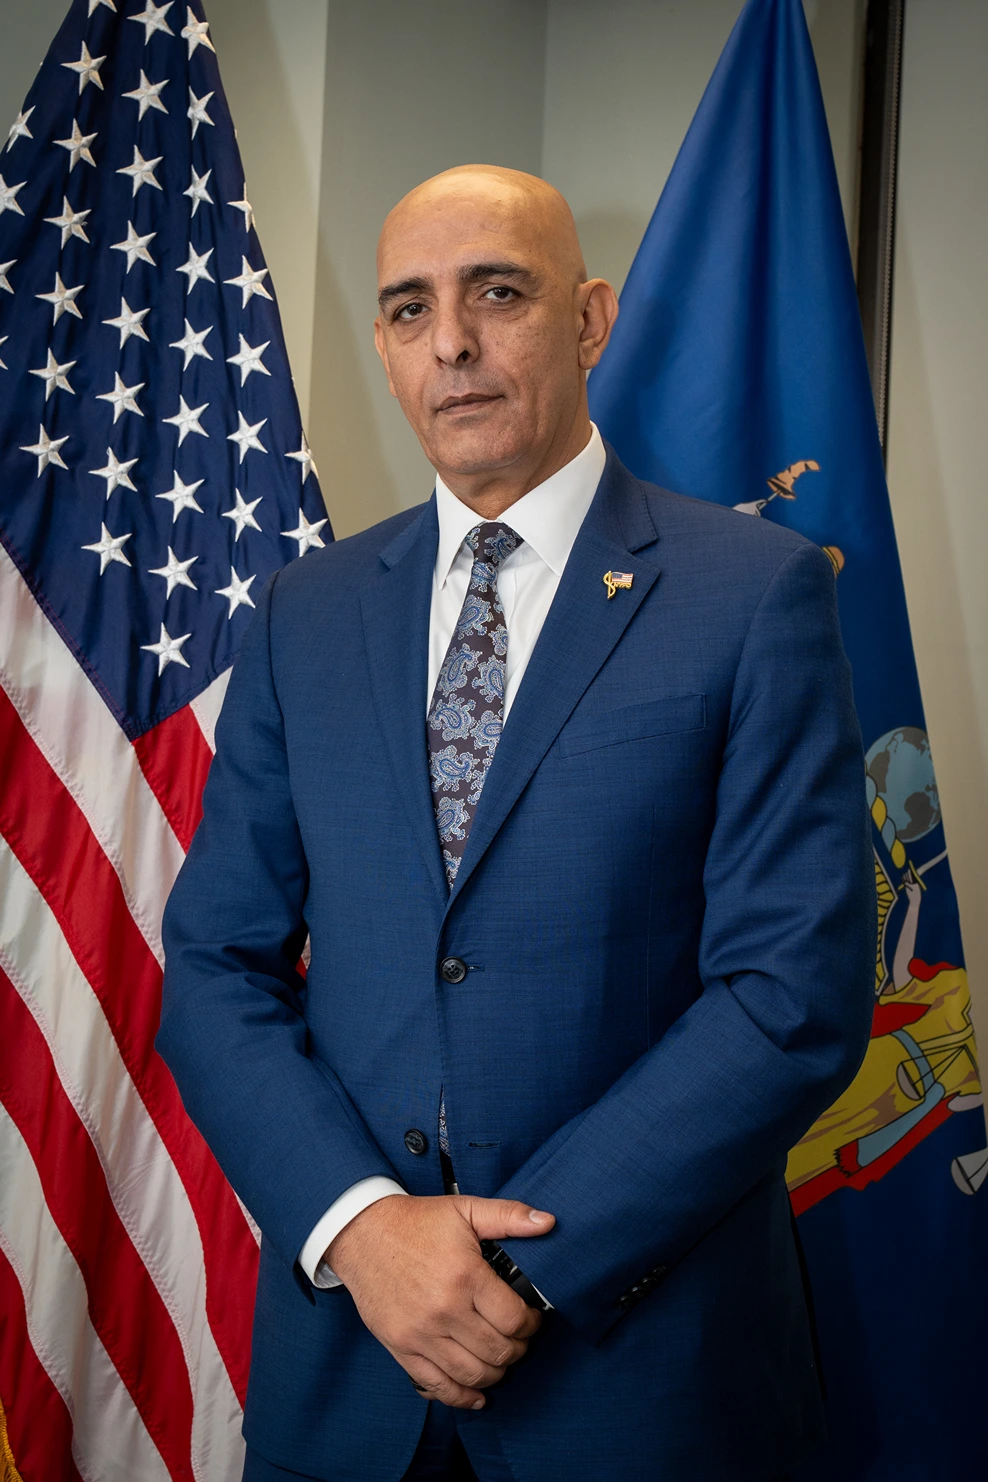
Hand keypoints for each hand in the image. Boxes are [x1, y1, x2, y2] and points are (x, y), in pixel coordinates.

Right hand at [326, 1193, 554, 1408]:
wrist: (362, 1233)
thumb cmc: (417, 1221)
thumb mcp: (465, 1208)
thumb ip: (509, 1216)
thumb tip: (548, 1222)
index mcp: (466, 1276)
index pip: (514, 1320)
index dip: (532, 1324)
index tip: (533, 1318)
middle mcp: (444, 1310)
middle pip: (498, 1351)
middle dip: (518, 1349)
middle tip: (520, 1339)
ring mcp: (421, 1334)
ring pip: (472, 1374)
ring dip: (496, 1373)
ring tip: (501, 1358)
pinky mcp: (401, 1348)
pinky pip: (437, 1386)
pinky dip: (462, 1397)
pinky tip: (477, 1395)